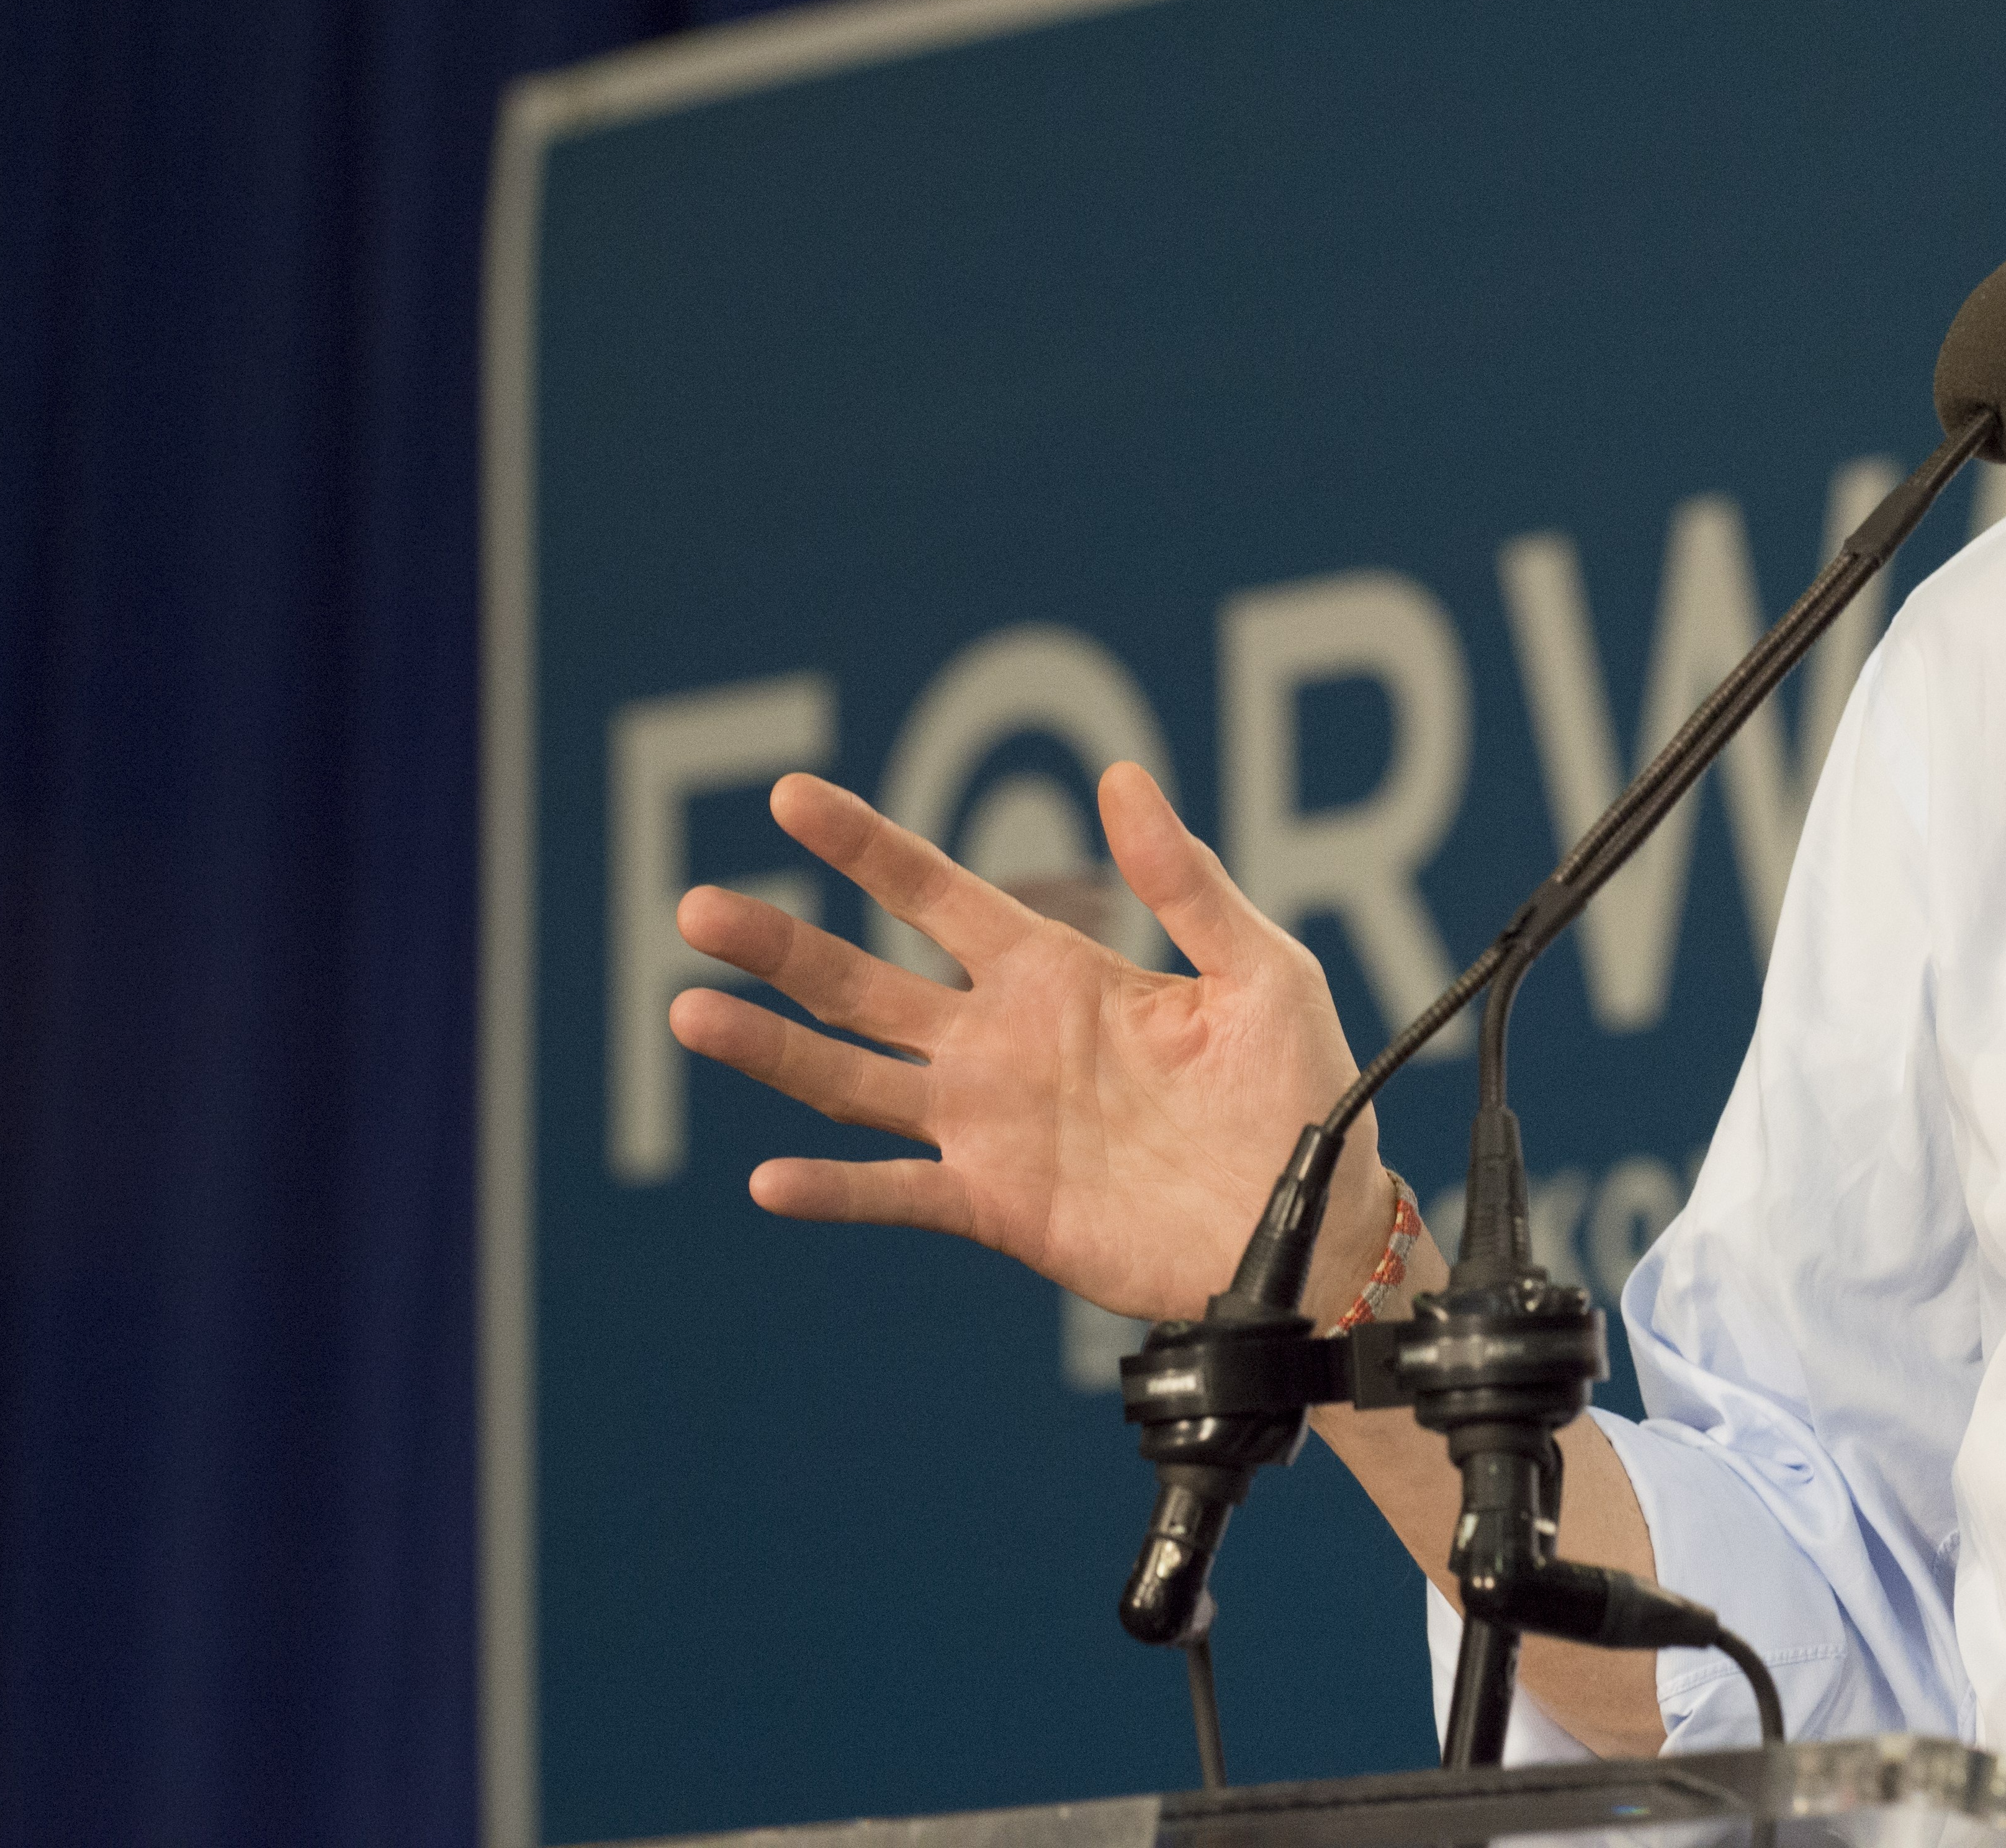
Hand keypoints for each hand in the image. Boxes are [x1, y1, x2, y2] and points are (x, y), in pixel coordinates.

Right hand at [668, 764, 1391, 1324]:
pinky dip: (834, 1190)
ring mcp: (990, 1126)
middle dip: (781, 944)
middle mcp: (1003, 1043)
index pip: (936, 894)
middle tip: (696, 904)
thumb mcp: (1259, 968)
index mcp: (1056, 973)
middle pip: (864, 981)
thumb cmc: (1302, 1091)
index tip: (792, 798)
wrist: (1316, 1227)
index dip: (866, 847)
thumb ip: (1187, 881)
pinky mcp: (998, 1206)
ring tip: (690, 1012)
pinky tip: (768, 1180)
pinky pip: (898, 1193)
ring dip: (772, 1050)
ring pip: (854, 1079)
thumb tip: (1124, 777)